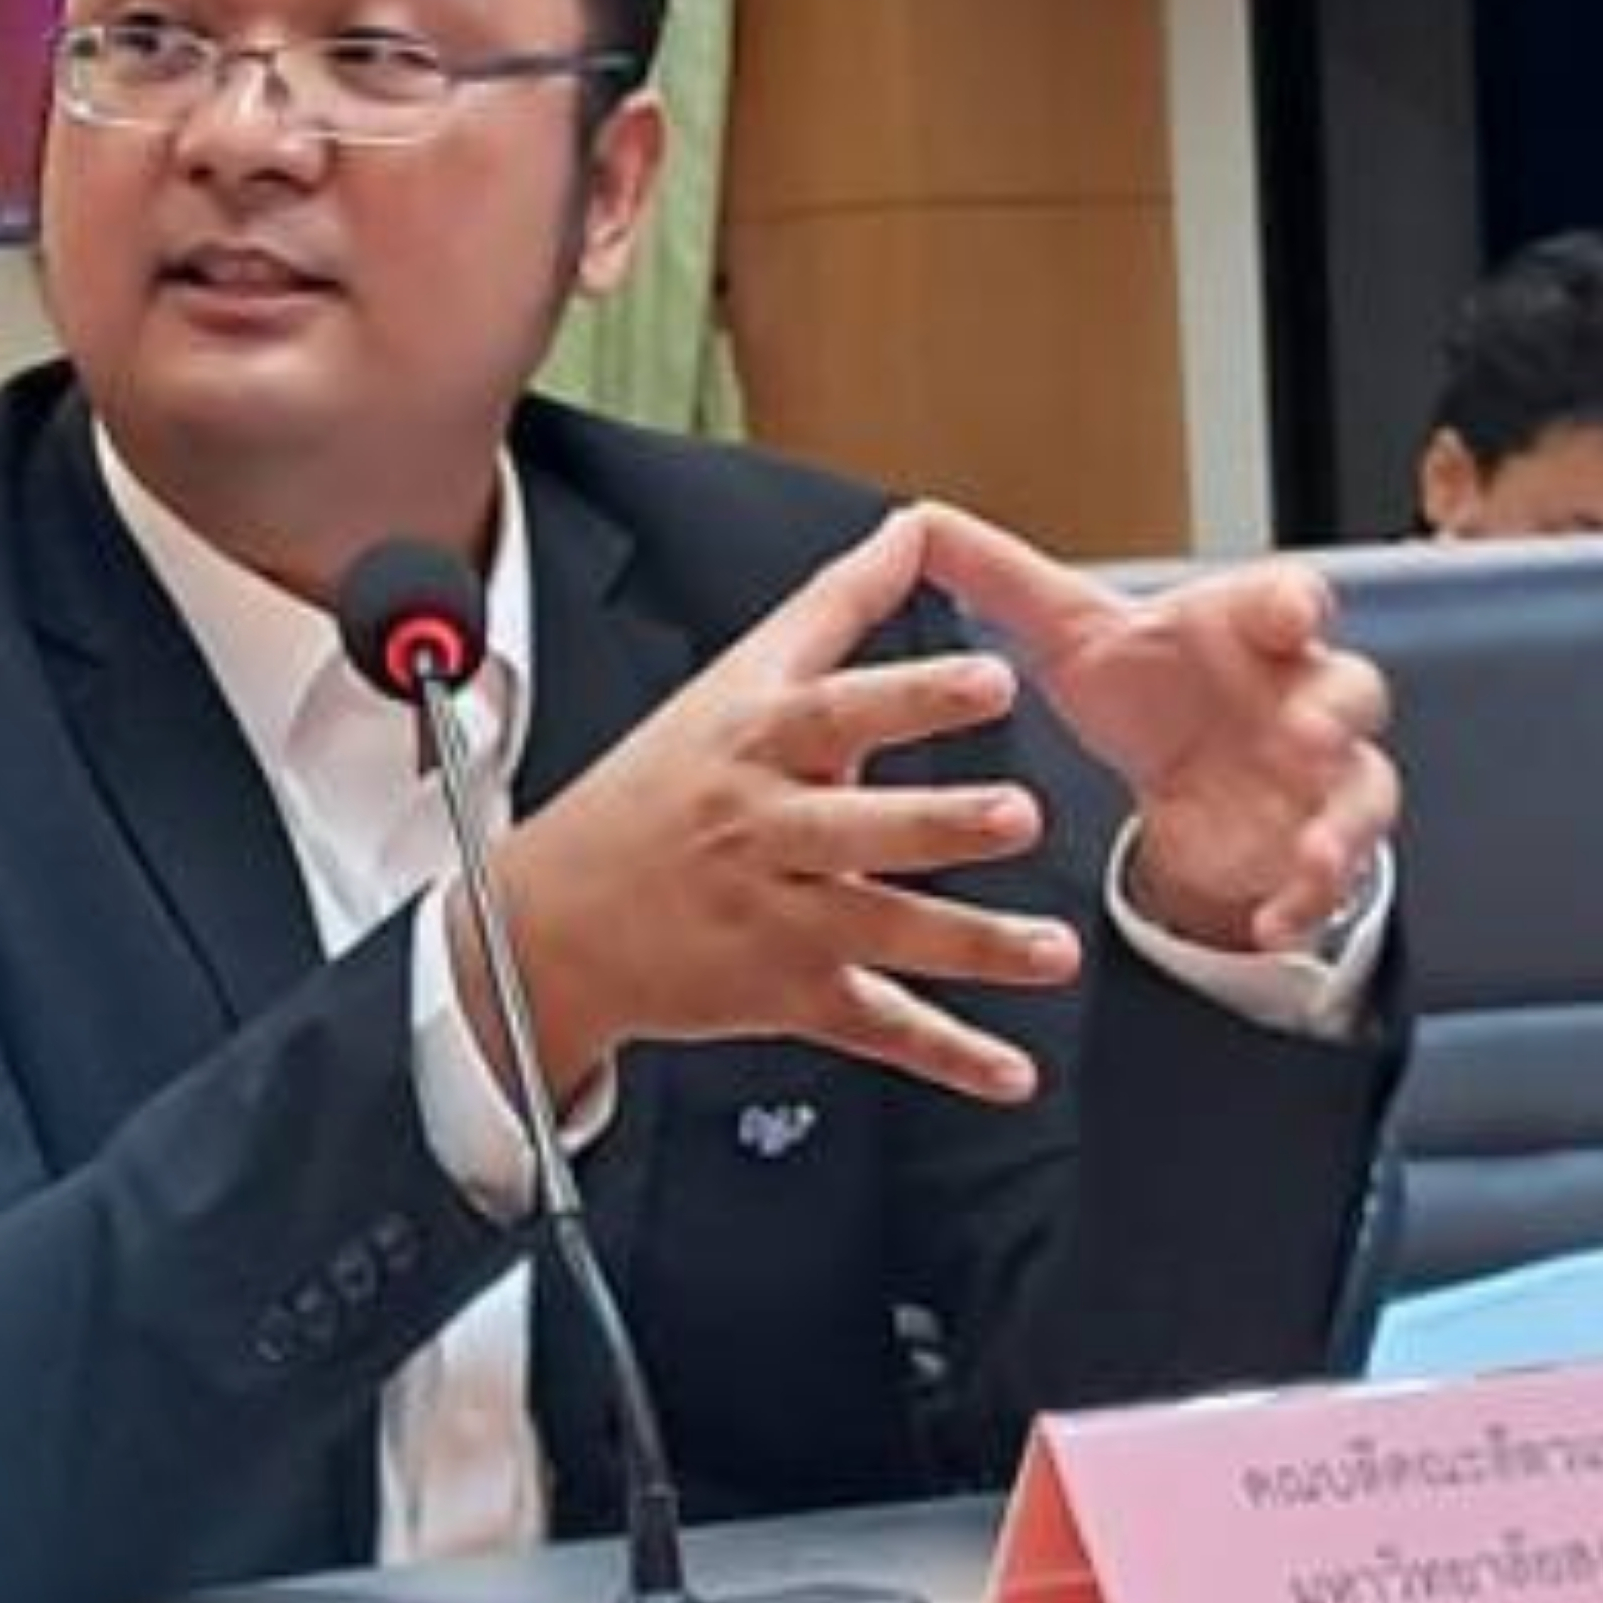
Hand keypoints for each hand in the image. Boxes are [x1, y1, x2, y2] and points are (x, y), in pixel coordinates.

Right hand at [469, 503, 1082, 1106]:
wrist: (550, 923)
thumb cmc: (655, 793)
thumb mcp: (732, 684)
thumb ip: (834, 608)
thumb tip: (911, 530)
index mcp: (757, 745)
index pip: (839, 709)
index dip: (915, 696)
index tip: (991, 679)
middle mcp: (765, 830)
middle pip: (859, 827)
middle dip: (940, 823)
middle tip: (1020, 815)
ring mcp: (775, 918)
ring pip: (881, 932)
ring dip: (972, 945)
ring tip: (1052, 952)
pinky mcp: (786, 993)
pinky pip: (875, 1026)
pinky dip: (946, 1056)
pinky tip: (1009, 1072)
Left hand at [919, 508, 1397, 951]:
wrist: (1176, 775)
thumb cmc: (1146, 688)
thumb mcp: (1069, 637)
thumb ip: (1002, 581)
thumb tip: (919, 521)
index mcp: (1246, 630)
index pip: (1287, 598)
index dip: (1292, 604)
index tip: (1288, 614)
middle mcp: (1297, 696)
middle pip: (1348, 691)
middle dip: (1336, 714)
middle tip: (1311, 737)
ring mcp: (1313, 776)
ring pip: (1359, 791)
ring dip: (1341, 823)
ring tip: (1311, 854)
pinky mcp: (1306, 846)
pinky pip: (1328, 878)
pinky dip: (1305, 903)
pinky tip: (1272, 925)